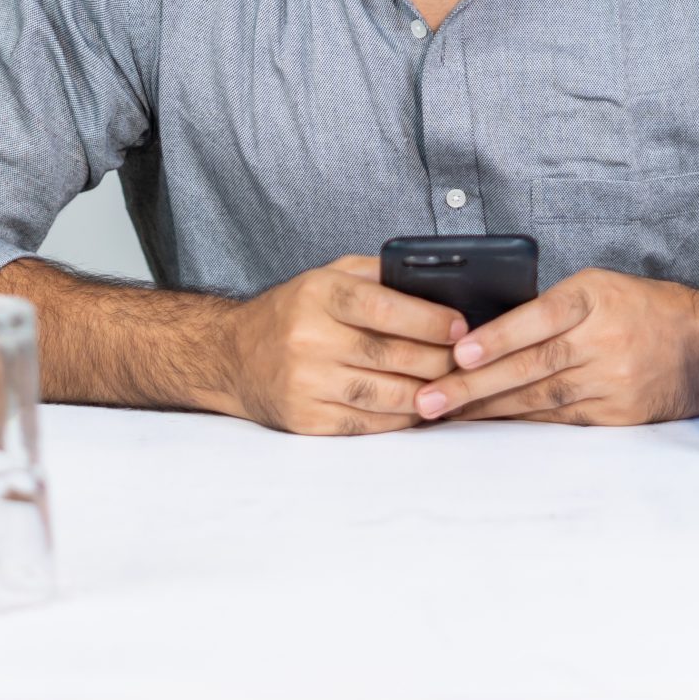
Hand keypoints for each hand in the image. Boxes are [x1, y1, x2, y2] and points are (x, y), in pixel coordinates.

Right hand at [221, 256, 466, 435]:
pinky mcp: (306, 419)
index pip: (385, 307)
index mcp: (318, 295)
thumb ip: (378, 274)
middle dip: (439, 360)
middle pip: (392, 356)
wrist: (233, 357)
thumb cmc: (294, 312)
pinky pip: (367, 424)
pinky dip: (400, 419)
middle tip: (465, 361)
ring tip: (449, 386)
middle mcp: (308, 338)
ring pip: (385, 395)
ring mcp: (305, 383)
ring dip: (427, 394)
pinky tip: (418, 408)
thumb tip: (438, 282)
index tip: (460, 327)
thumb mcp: (328, 276)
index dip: (430, 320)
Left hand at [415, 268, 698, 425]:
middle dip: (474, 385)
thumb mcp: (599, 287)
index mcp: (594, 299)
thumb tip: (484, 331)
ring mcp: (611, 382)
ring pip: (539, 399)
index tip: (461, 351)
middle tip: (431, 398)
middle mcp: (603, 342)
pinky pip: (558, 420)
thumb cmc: (642, 309)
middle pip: (531, 367)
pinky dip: (520, 421)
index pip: (540, 318)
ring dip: (487, 408)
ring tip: (445, 414)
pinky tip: (489, 423)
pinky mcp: (616, 415)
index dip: (499, 336)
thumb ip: (550, 306)